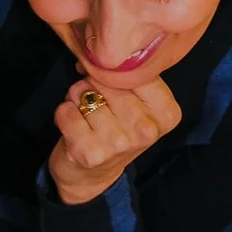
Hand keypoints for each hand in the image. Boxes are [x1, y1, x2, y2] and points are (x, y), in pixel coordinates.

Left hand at [50, 75, 181, 204]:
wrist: (92, 176)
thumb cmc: (115, 130)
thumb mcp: (135, 102)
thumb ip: (127, 76)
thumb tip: (92, 55)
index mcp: (167, 113)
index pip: (138, 69)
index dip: (116, 68)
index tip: (112, 81)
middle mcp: (146, 130)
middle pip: (110, 80)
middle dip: (94, 83)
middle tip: (96, 101)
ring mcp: (119, 144)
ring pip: (86, 93)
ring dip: (77, 98)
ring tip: (84, 114)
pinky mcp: (90, 153)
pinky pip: (66, 111)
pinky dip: (64, 113)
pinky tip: (73, 126)